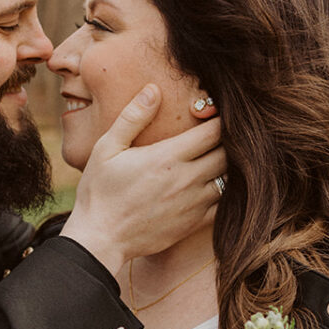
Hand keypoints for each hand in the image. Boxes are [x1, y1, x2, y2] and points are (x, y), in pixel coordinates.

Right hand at [60, 85, 226, 276]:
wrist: (99, 238)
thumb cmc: (99, 191)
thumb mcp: (107, 148)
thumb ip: (133, 117)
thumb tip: (153, 89)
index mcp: (168, 157)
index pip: (213, 131)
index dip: (219, 120)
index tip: (213, 115)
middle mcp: (186, 179)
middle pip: (227, 154)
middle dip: (227, 142)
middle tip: (217, 136)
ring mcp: (193, 204)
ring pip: (229, 179)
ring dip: (226, 167)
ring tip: (217, 158)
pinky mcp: (193, 224)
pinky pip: (223, 206)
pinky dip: (224, 193)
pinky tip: (212, 186)